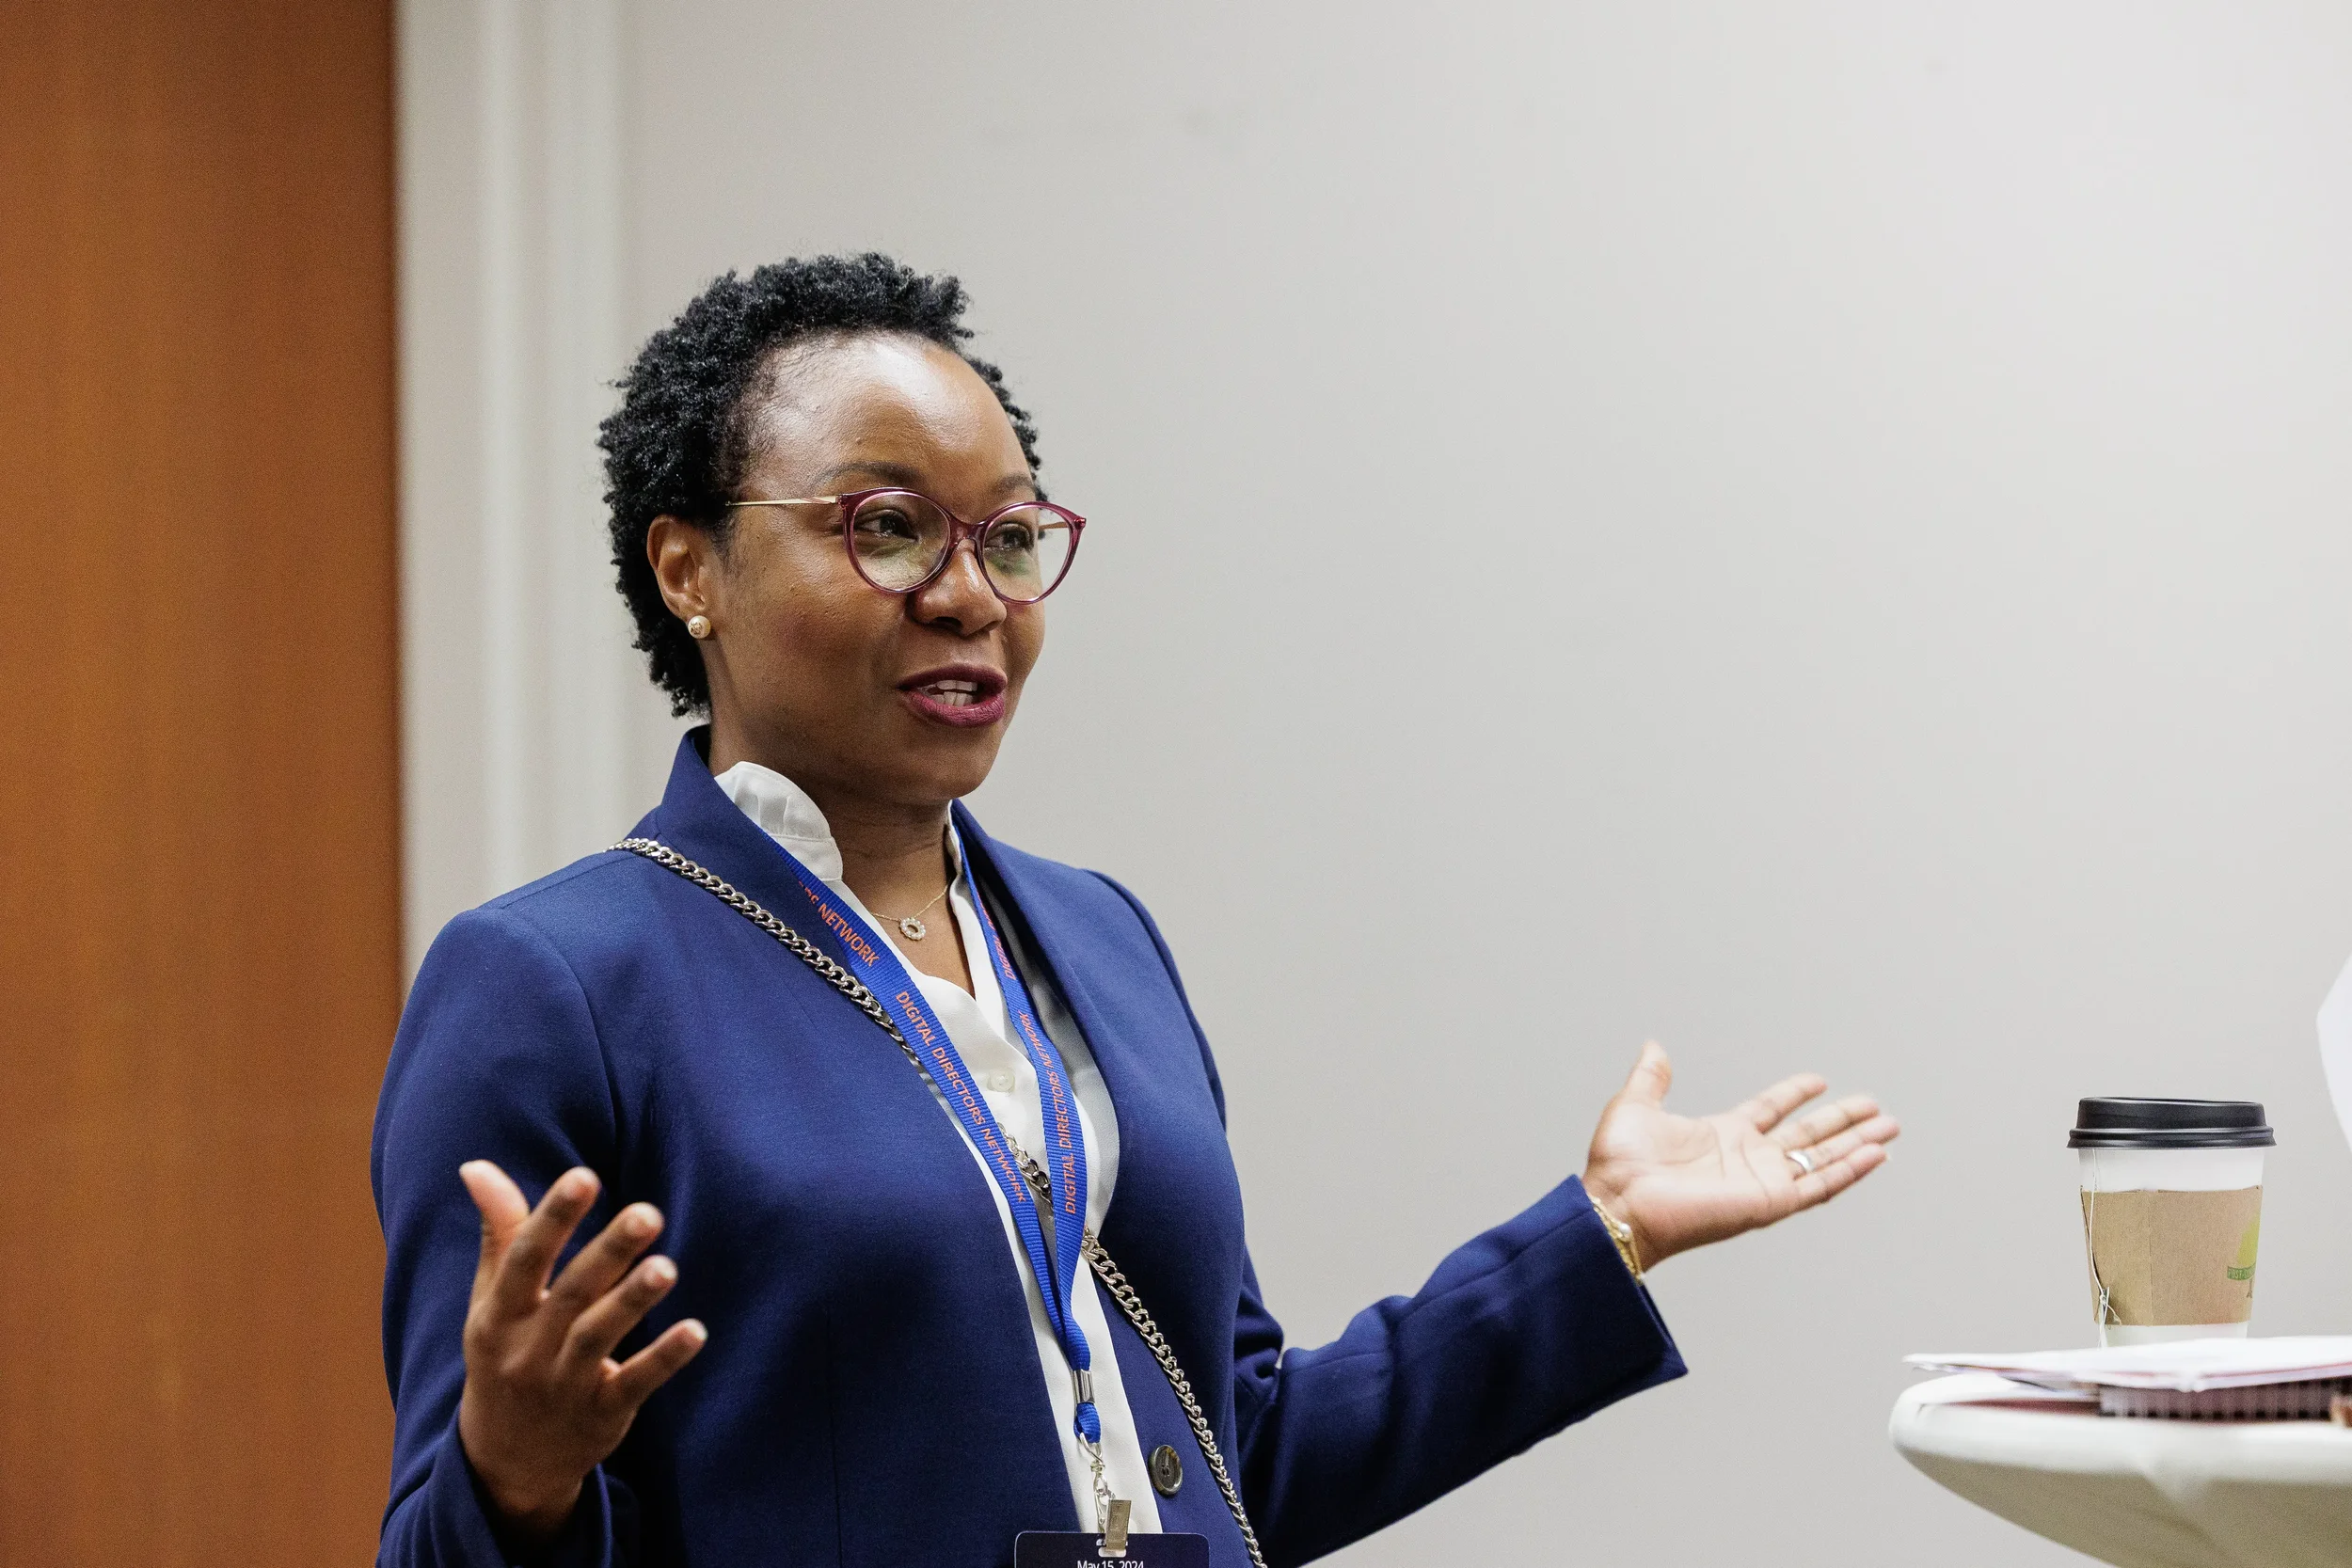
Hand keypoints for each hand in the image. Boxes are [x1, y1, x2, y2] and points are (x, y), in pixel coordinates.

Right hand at [456, 1162, 707, 1544]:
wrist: (505, 1460)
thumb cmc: (505, 1355)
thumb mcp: (491, 1301)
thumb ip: (499, 1233)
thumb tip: (476, 1165)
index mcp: (498, 1315)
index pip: (524, 1260)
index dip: (552, 1217)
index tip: (583, 1175)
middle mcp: (527, 1350)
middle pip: (570, 1295)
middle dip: (608, 1253)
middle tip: (649, 1213)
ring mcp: (563, 1386)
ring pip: (598, 1339)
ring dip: (632, 1302)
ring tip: (667, 1266)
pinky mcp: (601, 1414)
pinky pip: (634, 1384)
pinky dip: (664, 1359)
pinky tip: (696, 1331)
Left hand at [1579, 1041, 1897, 1269]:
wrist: (1617, 1201)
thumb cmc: (1619, 1165)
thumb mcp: (1637, 1106)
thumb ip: (1652, 1077)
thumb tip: (1654, 1047)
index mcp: (1722, 1136)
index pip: (1770, 1110)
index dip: (1795, 1095)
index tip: (1819, 1081)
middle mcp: (1748, 1159)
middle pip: (1808, 1136)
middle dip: (1843, 1121)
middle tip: (1875, 1107)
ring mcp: (1762, 1182)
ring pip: (1823, 1159)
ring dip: (1857, 1144)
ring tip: (1889, 1128)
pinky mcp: (1770, 1202)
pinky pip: (1819, 1184)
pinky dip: (1850, 1170)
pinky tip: (1876, 1154)